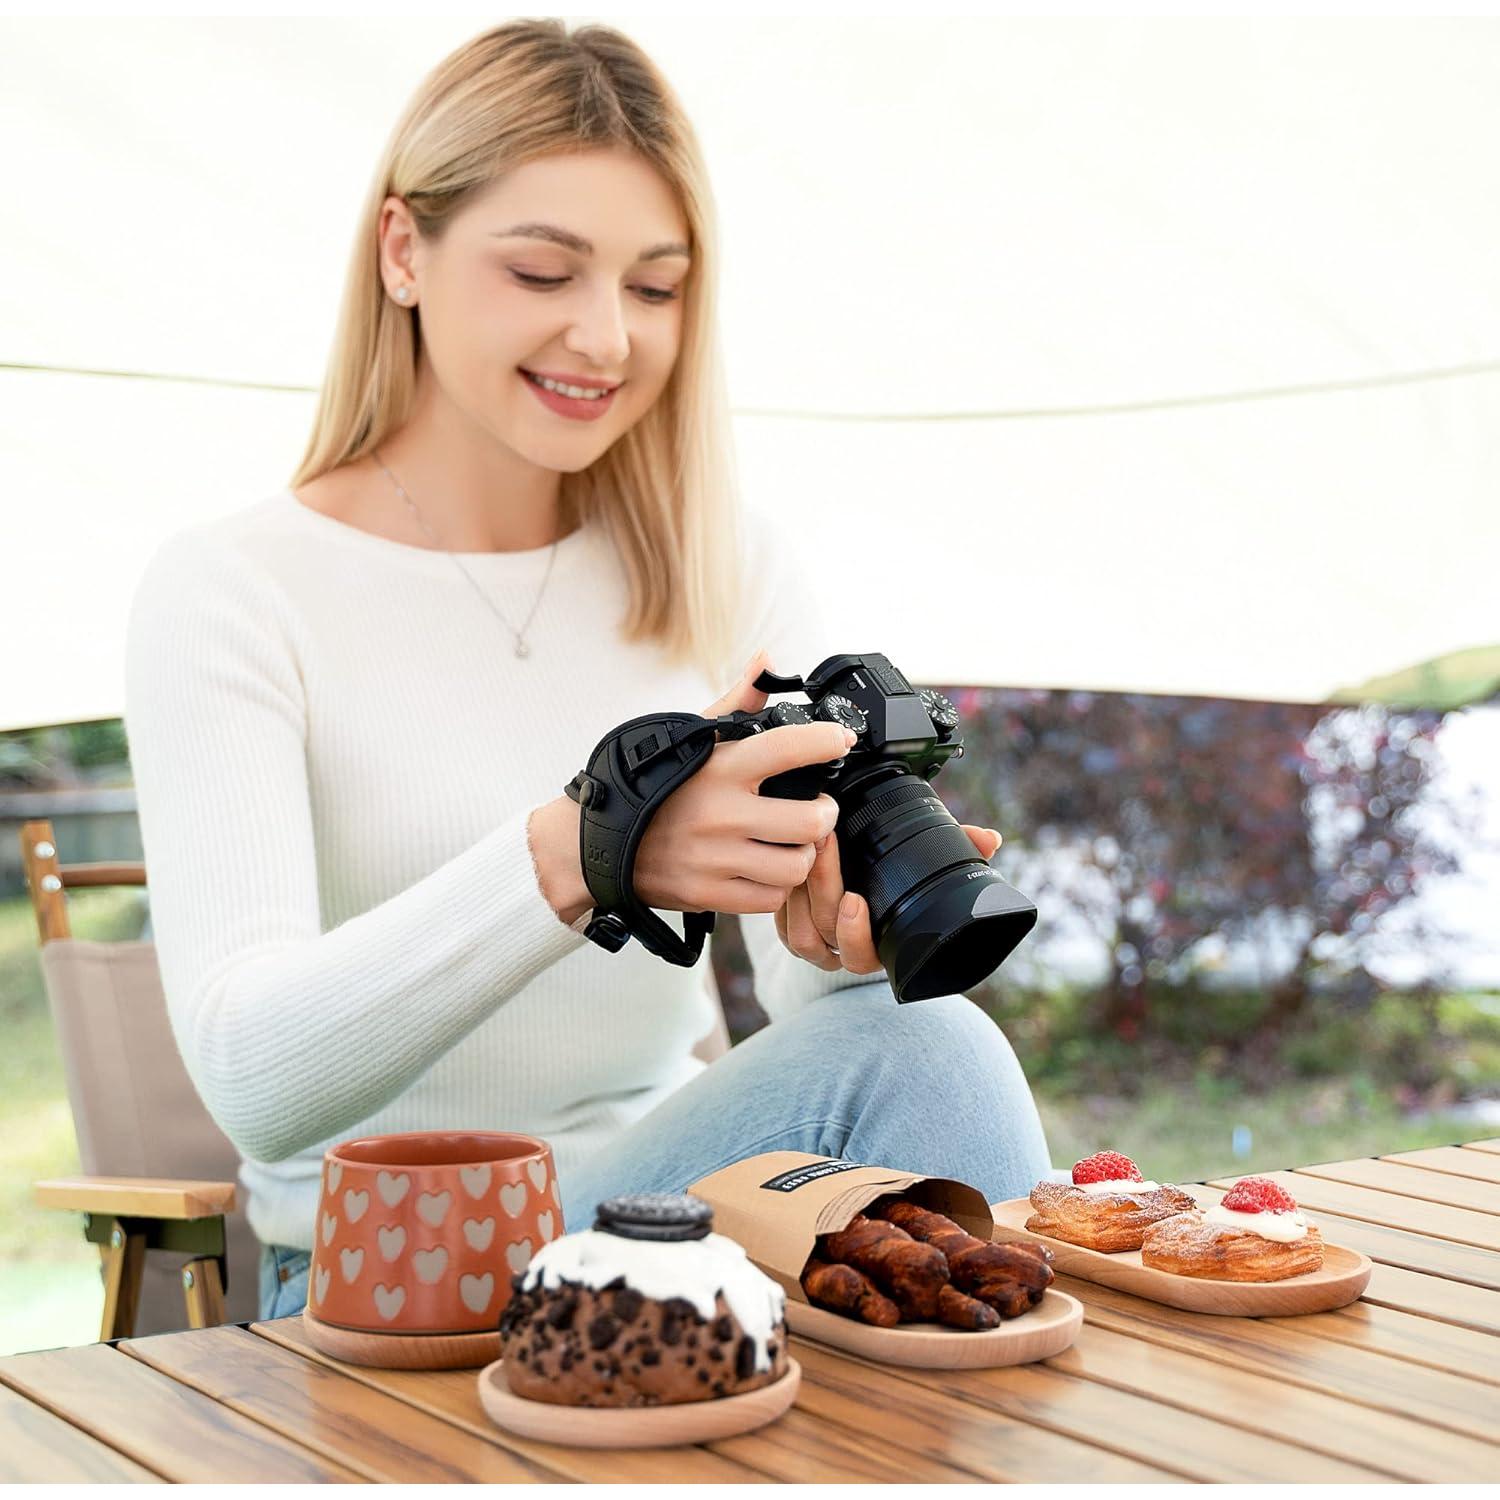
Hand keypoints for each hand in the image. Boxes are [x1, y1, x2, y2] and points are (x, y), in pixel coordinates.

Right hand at [628, 649, 847, 916]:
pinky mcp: (708, 893)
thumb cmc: (652, 788)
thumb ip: (735, 703)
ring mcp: (715, 858)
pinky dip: (777, 885)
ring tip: (792, 843)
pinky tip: (767, 868)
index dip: (825, 741)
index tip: (840, 739)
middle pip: (811, 821)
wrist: (598, 844)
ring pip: (797, 865)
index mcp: (720, 769)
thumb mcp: (688, 740)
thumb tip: (765, 661)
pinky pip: (770, 897)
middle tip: (818, 809)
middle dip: (825, 814)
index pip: (788, 748)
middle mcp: (721, 813)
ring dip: (803, 854)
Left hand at [776, 822, 1003, 973]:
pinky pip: (778, 919)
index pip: (863, 957)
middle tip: (826, 839)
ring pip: (798, 927)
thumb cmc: (894, 878)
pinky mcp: (787, 928)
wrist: (855, 885)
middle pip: (825, 931)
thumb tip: (989, 838)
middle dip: (825, 883)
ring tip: (807, 839)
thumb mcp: (923, 863)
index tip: (856, 899)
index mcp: (878, 948)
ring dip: (800, 883)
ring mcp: (813, 943)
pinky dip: (781, 890)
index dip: (857, 934)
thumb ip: (957, 849)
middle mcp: (843, 952)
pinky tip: (787, 854)